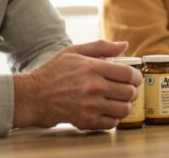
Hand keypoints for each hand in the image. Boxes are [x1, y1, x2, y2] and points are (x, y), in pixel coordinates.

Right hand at [13, 40, 142, 129]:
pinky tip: (107, 111)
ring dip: (124, 105)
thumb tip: (125, 45)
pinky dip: (113, 118)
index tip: (134, 78)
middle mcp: (94, 87)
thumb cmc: (53, 72)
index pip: (128, 74)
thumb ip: (101, 47)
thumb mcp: (74, 52)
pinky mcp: (86, 121)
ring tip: (118, 101)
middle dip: (132, 91)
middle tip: (127, 89)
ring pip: (123, 109)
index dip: (136, 76)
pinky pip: (112, 123)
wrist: (33, 96)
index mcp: (93, 68)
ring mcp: (90, 106)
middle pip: (129, 92)